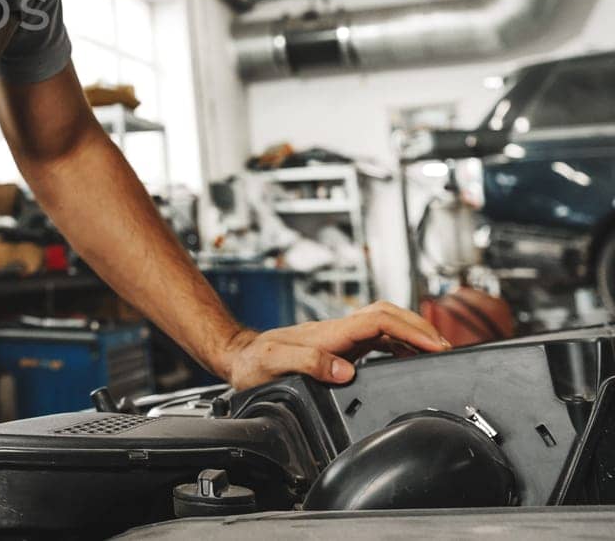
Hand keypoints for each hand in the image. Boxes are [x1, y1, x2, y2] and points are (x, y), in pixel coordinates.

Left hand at [218, 300, 451, 389]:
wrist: (239, 357)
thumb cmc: (254, 362)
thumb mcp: (275, 363)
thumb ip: (309, 362)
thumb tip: (345, 370)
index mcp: (328, 333)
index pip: (378, 321)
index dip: (409, 330)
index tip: (435, 344)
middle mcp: (338, 331)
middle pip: (388, 316)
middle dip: (420, 327)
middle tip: (447, 348)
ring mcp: (340, 337)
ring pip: (385, 325)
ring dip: (413, 334)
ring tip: (437, 352)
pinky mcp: (340, 346)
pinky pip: (377, 339)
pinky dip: (399, 345)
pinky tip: (409, 357)